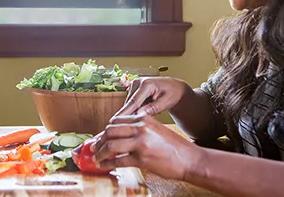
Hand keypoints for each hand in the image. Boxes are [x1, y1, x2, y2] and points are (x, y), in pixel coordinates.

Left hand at [90, 114, 205, 180]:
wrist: (189, 159)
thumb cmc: (174, 147)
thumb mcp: (156, 130)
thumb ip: (139, 129)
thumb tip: (120, 136)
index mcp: (144, 118)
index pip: (116, 120)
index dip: (105, 130)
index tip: (100, 137)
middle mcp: (141, 128)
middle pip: (110, 131)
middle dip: (99, 141)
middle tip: (94, 148)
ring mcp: (141, 143)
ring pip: (110, 146)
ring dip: (100, 153)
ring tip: (96, 158)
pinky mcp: (142, 159)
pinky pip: (118, 161)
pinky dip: (108, 164)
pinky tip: (104, 166)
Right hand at [115, 77, 191, 116]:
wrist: (175, 87)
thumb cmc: (173, 93)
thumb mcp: (166, 102)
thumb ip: (153, 108)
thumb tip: (139, 114)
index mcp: (147, 84)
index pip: (133, 101)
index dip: (124, 112)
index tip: (116, 121)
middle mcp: (138, 82)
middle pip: (129, 104)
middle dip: (131, 115)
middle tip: (136, 126)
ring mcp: (134, 85)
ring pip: (129, 104)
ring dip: (134, 113)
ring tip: (146, 116)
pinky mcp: (133, 90)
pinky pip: (131, 104)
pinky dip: (136, 110)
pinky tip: (144, 113)